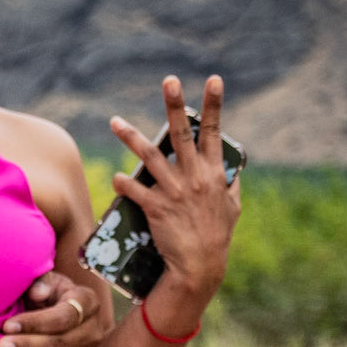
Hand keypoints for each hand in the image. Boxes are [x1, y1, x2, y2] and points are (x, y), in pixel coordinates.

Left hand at [0, 272, 110, 346]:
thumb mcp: (44, 281)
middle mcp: (94, 330)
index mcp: (88, 302)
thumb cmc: (45, 293)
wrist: (52, 311)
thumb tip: (38, 292)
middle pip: (59, 342)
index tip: (7, 326)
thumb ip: (41, 282)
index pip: (64, 316)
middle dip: (26, 346)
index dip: (35, 323)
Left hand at [109, 75, 240, 328]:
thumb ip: (230, 185)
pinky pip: (135, 190)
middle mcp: (195, 177)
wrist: (200, 267)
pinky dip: (123, 183)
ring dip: (130, 137)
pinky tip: (114, 177)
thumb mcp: (231, 208)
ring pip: (149, 156)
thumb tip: (230, 169)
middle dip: (175, 105)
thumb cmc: (216, 237)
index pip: (215, 132)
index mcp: (214, 173)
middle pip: (182, 134)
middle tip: (169, 80)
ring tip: (115, 122)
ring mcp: (175, 191)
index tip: (214, 80)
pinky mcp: (156, 208)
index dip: (214, 105)